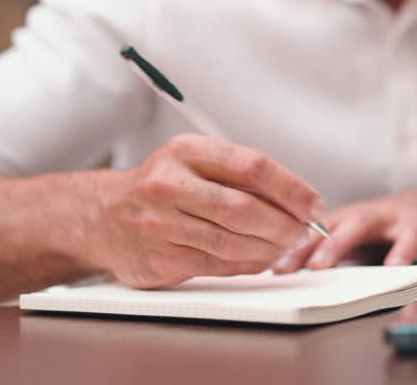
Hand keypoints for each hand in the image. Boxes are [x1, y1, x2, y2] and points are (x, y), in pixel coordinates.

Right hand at [87, 134, 324, 287]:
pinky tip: (261, 259)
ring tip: (287, 247)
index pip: (251, 166)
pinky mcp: (159, 257)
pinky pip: (216, 264)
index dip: (291, 188)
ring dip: (269, 248)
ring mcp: (161, 223)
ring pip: (231, 241)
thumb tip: (298, 200)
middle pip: (243, 207)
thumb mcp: (194, 162)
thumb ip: (239, 175)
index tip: (314, 205)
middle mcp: (169, 184)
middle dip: (284, 224)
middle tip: (304, 232)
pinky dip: (247, 264)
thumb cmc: (161, 187)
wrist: (103, 216)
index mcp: (186, 151)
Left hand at [270, 180, 416, 271]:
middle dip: (302, 246)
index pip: (311, 232)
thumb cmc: (396, 224)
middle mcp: (363, 214)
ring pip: (360, 226)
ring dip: (338, 243)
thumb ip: (334, 251)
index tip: (264, 267)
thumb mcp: (361, 237)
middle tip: (282, 266)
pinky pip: (408, 237)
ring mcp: (390, 216)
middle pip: (328, 226)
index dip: (286, 248)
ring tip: (321, 264)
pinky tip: (393, 268)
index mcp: (346, 219)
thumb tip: (295, 269)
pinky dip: (400, 252)